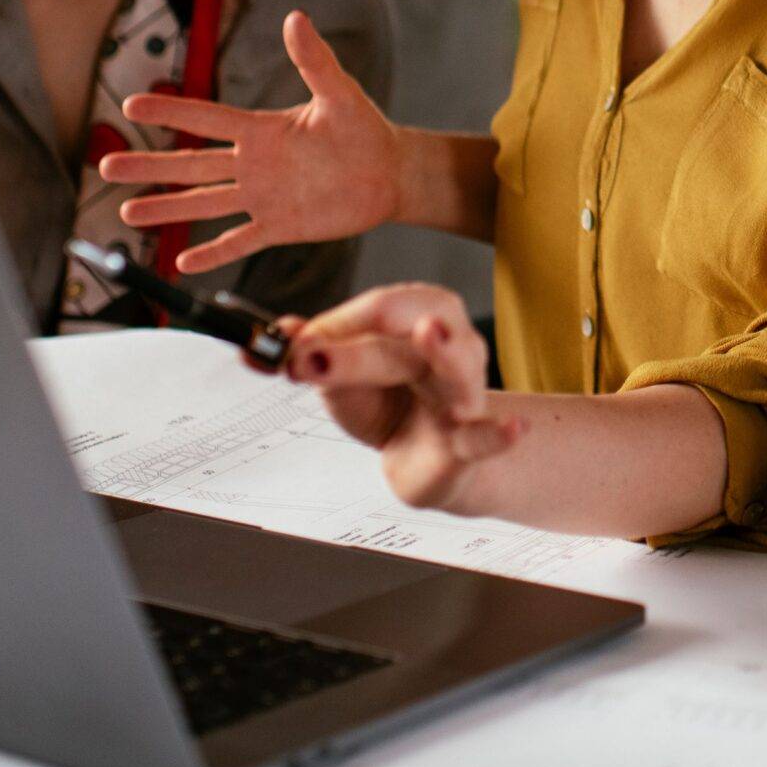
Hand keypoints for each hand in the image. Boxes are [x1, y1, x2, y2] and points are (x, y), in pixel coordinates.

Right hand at [100, 10, 398, 274]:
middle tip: (105, 167)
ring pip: (204, 203)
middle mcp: (254, 163)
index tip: (130, 104)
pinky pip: (240, 240)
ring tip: (127, 211)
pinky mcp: (280, 226)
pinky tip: (182, 261)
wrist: (389, 173)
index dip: (171, 110)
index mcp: (262, 129)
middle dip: (148, 165)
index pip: (207, 118)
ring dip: (167, 207)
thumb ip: (314, 61)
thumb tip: (297, 17)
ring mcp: (263, 197)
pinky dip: (213, 252)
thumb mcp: (339, 93)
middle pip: (191, 164)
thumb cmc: (365, 128)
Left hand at [287, 282, 524, 511]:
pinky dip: (500, 434)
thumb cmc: (387, 403)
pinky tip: (513, 429)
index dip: (332, 327)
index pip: (377, 308)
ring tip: (431, 338)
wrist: (422, 458)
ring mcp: (465, 390)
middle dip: (357, 350)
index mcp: (420, 312)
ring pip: (455, 368)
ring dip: (443, 354)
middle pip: (406, 334)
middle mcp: (452, 342)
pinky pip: (489, 435)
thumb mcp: (339, 377)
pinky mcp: (470, 441)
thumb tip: (254, 345)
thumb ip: (303, 357)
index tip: (291, 351)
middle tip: (308, 361)